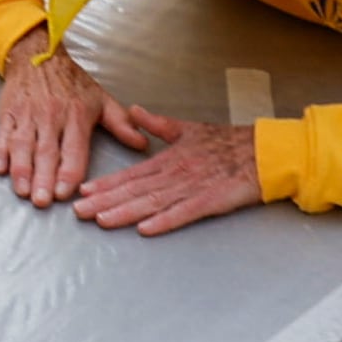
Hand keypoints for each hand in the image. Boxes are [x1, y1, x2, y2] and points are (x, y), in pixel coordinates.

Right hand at [0, 28, 188, 204]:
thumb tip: (143, 144)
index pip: (73, 149)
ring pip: (23, 146)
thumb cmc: (71, 82)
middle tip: (42, 201)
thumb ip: (122, 124)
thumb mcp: (101, 99)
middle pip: (46, 152)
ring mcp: (27, 115)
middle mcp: (51, 116)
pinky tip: (0, 169)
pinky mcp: (8, 113)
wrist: (37, 54)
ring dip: (21, 170)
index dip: (68, 172)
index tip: (65, 193)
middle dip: (43, 179)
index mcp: (76, 116)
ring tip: (22, 191)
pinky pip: (2, 134)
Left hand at [70, 114, 263, 232]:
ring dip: (126, 212)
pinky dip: (165, 221)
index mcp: (168, 159)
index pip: (131, 174)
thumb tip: (134, 111)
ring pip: (153, 202)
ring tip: (102, 220)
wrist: (261, 151)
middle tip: (80, 212)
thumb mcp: (187, 128)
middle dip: (105, 201)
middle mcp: (175, 173)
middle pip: (135, 190)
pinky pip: (184, 213)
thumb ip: (158, 124)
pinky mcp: (211, 201)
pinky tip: (146, 229)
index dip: (106, 184)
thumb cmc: (226, 142)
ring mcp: (192, 188)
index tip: (84, 192)